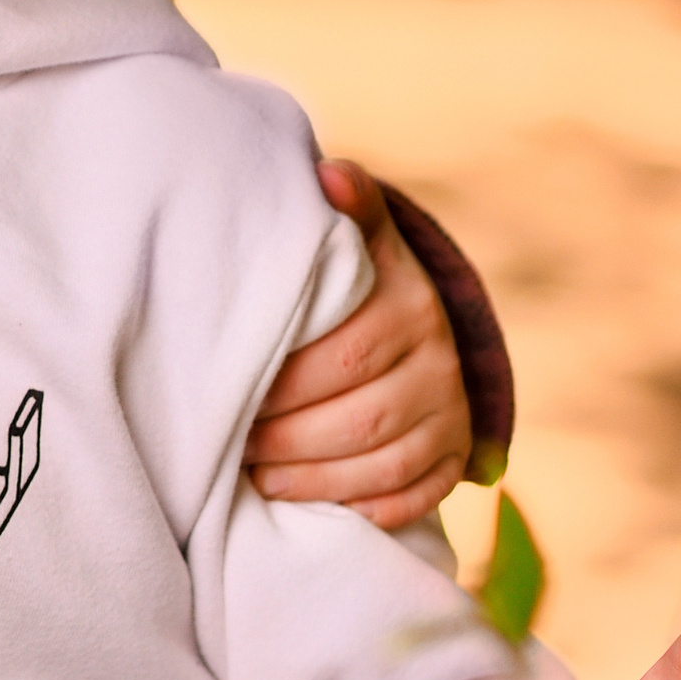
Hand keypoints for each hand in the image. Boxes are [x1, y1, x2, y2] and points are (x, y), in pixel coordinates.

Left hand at [245, 159, 470, 528]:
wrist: (411, 318)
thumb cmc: (351, 282)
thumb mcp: (350, 240)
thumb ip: (344, 209)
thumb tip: (328, 173)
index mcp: (410, 304)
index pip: (345, 357)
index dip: (283, 384)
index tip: (226, 393)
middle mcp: (442, 361)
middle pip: (360, 417)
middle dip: (286, 437)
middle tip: (229, 443)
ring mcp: (453, 413)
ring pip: (384, 462)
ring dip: (312, 478)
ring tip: (254, 475)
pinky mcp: (454, 457)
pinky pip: (414, 496)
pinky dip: (358, 506)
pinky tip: (305, 499)